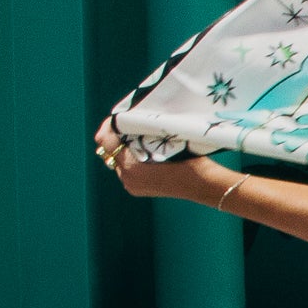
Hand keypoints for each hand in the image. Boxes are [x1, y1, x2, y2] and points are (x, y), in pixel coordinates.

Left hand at [93, 117, 218, 202]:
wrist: (201, 183)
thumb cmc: (187, 156)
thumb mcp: (163, 138)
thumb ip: (138, 132)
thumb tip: (120, 124)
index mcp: (130, 165)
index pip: (106, 141)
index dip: (109, 126)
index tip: (117, 118)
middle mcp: (126, 177)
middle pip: (110, 151)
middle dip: (116, 139)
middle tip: (129, 128)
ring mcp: (131, 185)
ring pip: (118, 162)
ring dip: (125, 151)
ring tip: (140, 141)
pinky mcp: (137, 190)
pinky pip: (127, 171)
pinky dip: (132, 161)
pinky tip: (146, 155)